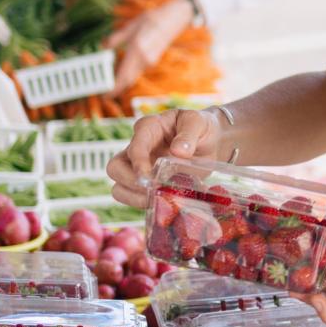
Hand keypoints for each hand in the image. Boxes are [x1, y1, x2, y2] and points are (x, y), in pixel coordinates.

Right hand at [107, 107, 222, 208]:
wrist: (211, 141)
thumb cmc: (201, 127)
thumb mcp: (198, 122)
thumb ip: (189, 134)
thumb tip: (178, 150)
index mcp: (148, 128)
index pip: (134, 147)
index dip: (138, 163)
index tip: (148, 178)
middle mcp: (138, 147)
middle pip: (115, 168)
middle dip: (130, 183)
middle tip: (153, 190)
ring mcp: (139, 167)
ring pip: (119, 187)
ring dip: (135, 198)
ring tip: (158, 200)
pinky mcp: (146, 183)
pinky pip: (134, 198)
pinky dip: (145, 204)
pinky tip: (165, 203)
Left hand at [108, 0, 193, 92]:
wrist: (173, 18)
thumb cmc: (151, 20)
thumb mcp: (130, 27)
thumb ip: (115, 39)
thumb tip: (103, 46)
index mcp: (137, 50)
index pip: (124, 76)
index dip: (114, 89)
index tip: (105, 96)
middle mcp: (144, 60)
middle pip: (128, 80)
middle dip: (116, 88)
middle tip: (103, 90)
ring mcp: (150, 61)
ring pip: (133, 76)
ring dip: (122, 79)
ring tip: (109, 77)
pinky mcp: (153, 60)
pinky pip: (138, 70)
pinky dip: (128, 72)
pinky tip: (121, 67)